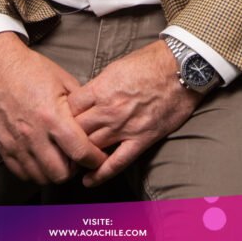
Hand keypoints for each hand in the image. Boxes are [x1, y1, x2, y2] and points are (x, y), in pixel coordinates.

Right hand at [0, 32, 105, 184]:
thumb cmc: (31, 69)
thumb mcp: (63, 80)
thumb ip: (80, 104)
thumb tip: (94, 122)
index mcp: (52, 116)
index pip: (80, 152)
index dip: (95, 159)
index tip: (99, 157)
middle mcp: (33, 134)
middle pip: (61, 174)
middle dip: (74, 169)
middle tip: (77, 157)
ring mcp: (16, 143)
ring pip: (41, 178)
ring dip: (54, 172)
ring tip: (59, 157)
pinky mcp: (3, 147)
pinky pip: (22, 173)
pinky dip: (35, 171)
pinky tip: (41, 158)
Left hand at [68, 40, 200, 186]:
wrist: (180, 68)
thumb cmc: (150, 62)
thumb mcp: (116, 66)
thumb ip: (99, 85)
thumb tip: (87, 98)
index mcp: (101, 88)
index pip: (70, 107)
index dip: (62, 114)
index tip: (61, 119)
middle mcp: (109, 110)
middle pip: (76, 130)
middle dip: (66, 136)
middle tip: (60, 142)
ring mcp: (124, 127)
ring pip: (91, 147)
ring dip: (80, 155)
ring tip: (71, 160)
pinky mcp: (141, 139)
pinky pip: (117, 162)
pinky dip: (101, 174)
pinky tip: (88, 181)